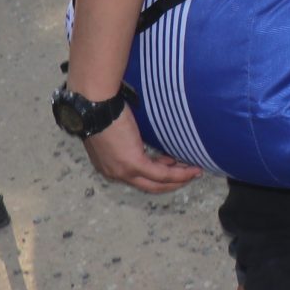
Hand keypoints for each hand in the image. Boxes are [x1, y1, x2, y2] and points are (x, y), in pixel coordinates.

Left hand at [83, 115, 200, 193]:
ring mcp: (124, 171)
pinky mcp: (134, 164)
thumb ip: (127, 141)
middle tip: (188, 175)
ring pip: (156, 183)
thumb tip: (143, 140)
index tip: (171, 164)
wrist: (94, 104)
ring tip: (194, 172)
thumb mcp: (114, 130)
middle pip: (148, 186)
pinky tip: (191, 170)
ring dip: (178, 179)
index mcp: (107, 166)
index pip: (135, 177)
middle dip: (170, 182)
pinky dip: (178, 174)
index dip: (156, 173)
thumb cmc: (101, 108)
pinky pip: (161, 174)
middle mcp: (115, 173)